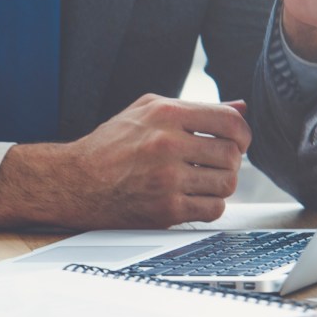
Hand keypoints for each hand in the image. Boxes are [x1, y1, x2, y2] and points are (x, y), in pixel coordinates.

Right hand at [0, 95, 250, 228]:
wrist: (74, 182)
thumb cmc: (110, 146)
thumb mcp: (147, 112)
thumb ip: (194, 109)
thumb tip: (241, 107)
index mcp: (165, 114)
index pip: (230, 121)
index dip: (242, 133)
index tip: (237, 141)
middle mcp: (167, 144)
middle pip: (231, 154)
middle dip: (229, 161)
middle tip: (214, 164)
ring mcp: (166, 179)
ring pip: (226, 184)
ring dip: (220, 184)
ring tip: (202, 181)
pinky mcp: (165, 210)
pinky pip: (213, 209)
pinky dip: (210, 205)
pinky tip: (193, 198)